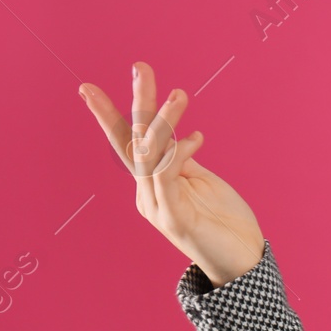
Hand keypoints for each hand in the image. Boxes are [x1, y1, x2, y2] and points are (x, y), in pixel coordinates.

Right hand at [78, 61, 265, 286]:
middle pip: (133, 140)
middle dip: (137, 102)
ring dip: (164, 120)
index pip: (130, 142)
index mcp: (152, 182)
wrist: (243, 264)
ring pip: (151, 153)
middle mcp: (147, 192)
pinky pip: (168, 175)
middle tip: (141, 67)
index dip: (112, 114)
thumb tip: (173, 134)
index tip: (87, 87)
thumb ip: (182, 160)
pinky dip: (177, 153)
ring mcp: (157, 205)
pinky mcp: (172, 218)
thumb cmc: (225, 223)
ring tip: (180, 94)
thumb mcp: (203, 182)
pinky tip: (195, 137)